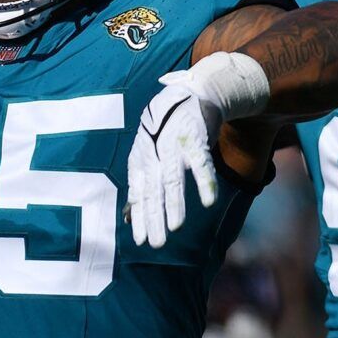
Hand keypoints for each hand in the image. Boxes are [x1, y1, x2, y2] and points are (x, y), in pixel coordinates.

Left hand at [128, 70, 222, 247]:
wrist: (193, 93)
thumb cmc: (167, 128)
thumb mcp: (146, 151)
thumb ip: (141, 182)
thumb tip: (130, 215)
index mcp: (141, 159)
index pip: (139, 193)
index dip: (140, 217)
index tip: (140, 241)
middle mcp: (154, 154)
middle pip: (154, 191)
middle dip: (154, 219)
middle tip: (155, 244)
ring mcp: (173, 146)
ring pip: (173, 180)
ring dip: (175, 205)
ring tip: (175, 228)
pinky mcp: (195, 138)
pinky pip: (201, 164)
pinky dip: (205, 182)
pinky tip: (208, 202)